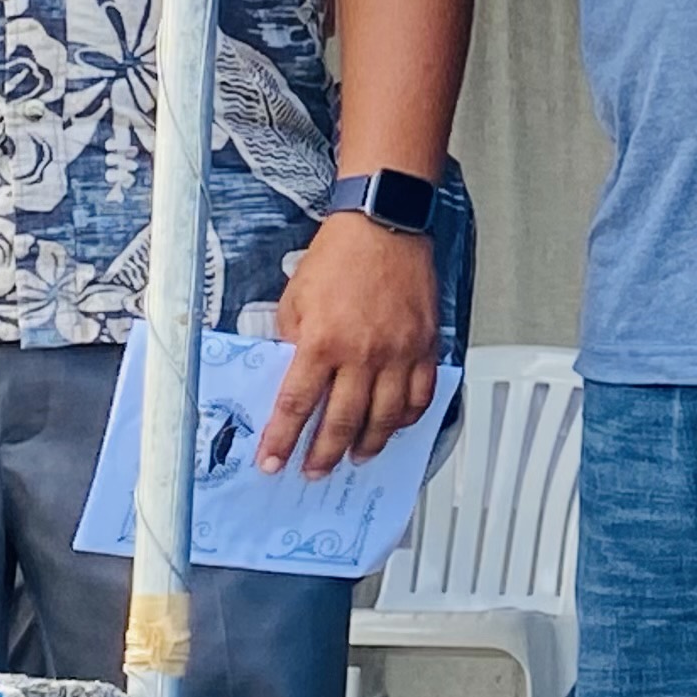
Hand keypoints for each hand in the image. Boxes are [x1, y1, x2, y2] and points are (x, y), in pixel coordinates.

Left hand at [263, 210, 441, 476]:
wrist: (384, 225)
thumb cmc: (339, 256)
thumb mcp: (295, 299)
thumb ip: (293, 342)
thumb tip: (291, 377)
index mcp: (322, 341)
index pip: (296, 406)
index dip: (281, 441)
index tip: (272, 461)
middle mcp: (362, 353)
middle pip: (341, 423)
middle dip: (322, 456)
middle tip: (313, 471)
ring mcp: (399, 353)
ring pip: (385, 419)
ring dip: (367, 445)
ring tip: (356, 457)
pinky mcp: (425, 346)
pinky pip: (420, 396)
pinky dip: (408, 418)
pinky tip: (395, 424)